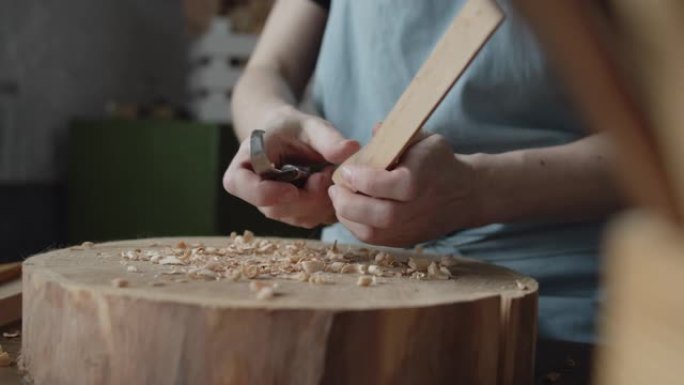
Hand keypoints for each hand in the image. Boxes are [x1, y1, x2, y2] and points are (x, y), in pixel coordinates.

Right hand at [223, 106, 359, 227]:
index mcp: (244, 164)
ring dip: (321, 201)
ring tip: (330, 174)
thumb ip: (327, 137)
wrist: (292, 138)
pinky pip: (312, 219)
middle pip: (275, 208)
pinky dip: (327, 206)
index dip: (264, 193)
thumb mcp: (310, 126)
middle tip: (327, 173)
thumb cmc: (294, 128)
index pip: (239, 185)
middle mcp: (254, 191)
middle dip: (307, 196)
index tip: (292, 189)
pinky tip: (332, 186)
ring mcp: (274, 206)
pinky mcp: (294, 214)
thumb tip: (351, 150)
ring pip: (297, 217)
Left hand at [328, 133, 481, 246]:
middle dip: (348, 203)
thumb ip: (397, 135)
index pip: (383, 185)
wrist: (465, 193)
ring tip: (340, 199)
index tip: (345, 170)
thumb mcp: (423, 139)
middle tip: (335, 189)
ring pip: (372, 234)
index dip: (359, 178)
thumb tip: (375, 130)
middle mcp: (415, 209)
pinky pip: (374, 240)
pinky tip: (350, 210)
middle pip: (377, 216)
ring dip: (348, 217)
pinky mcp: (405, 241)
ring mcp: (411, 230)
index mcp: (419, 181)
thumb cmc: (438, 162)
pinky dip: (356, 226)